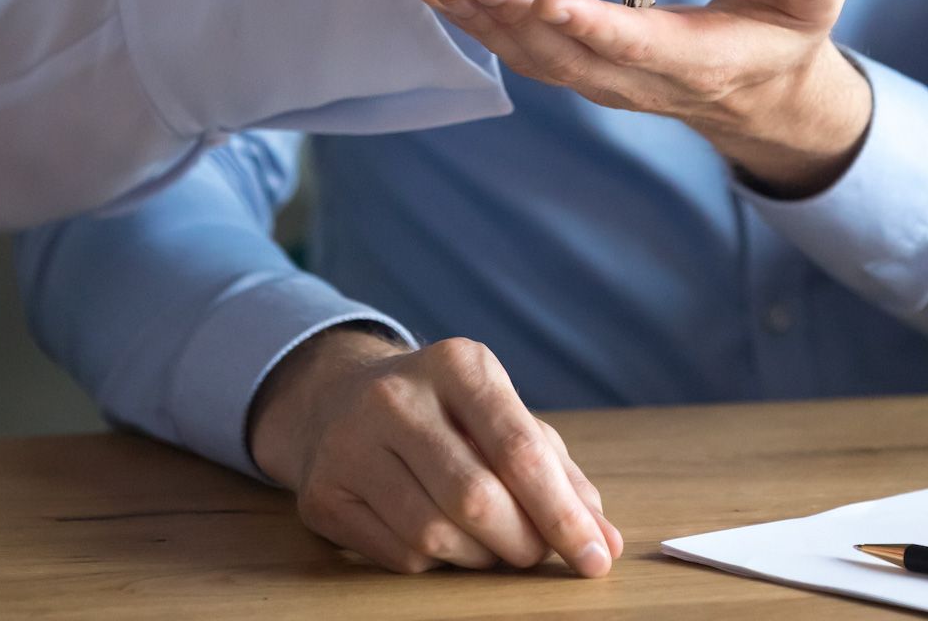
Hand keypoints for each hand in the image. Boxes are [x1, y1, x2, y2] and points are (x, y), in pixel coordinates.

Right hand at [248, 326, 621, 575]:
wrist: (337, 398)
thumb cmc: (446, 415)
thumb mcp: (505, 418)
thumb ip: (560, 475)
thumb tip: (604, 540)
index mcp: (458, 364)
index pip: (519, 448)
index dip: (562, 512)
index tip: (595, 557)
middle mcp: (397, 396)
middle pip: (477, 498)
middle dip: (523, 541)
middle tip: (538, 553)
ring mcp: (349, 444)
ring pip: (435, 535)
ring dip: (480, 557)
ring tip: (491, 543)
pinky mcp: (322, 493)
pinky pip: (399, 555)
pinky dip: (436, 562)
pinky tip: (440, 536)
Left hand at [423, 0, 871, 194]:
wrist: (760, 91)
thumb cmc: (786, 34)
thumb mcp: (810, 5)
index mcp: (693, 57)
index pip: (639, 45)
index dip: (597, 28)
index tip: (553, 4)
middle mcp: (639, 78)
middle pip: (570, 55)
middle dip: (518, 21)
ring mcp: (607, 79)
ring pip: (537, 58)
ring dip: (487, 26)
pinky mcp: (585, 69)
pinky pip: (527, 53)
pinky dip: (483, 28)